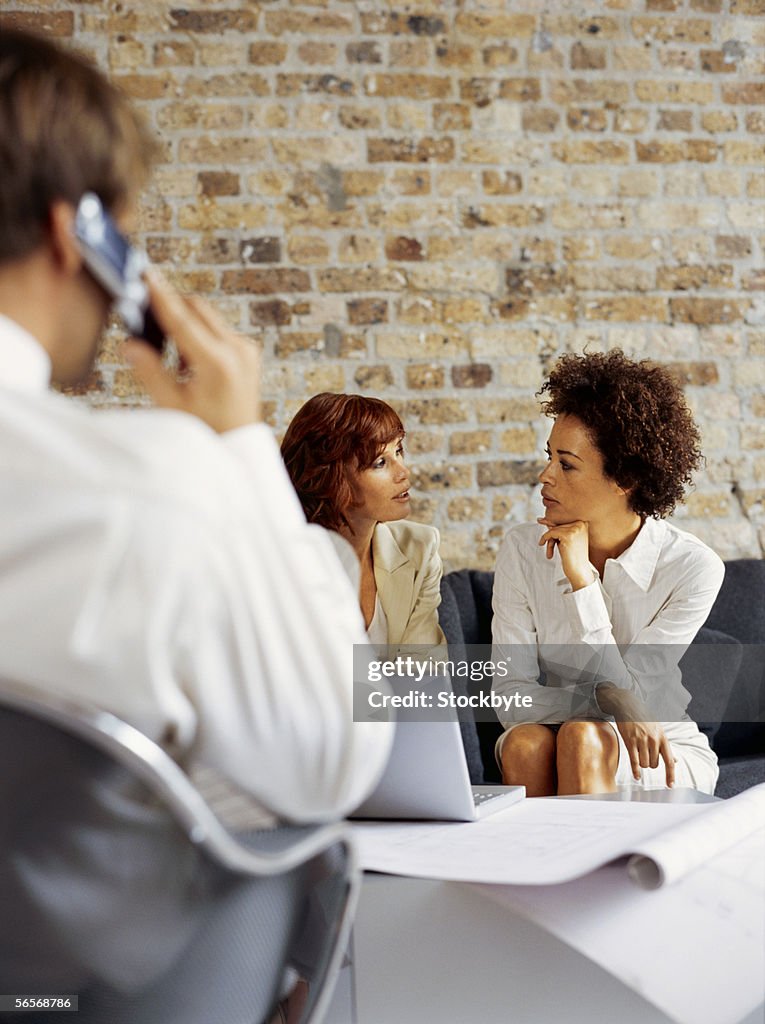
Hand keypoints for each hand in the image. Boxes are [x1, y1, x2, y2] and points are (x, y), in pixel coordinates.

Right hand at [122, 270, 260, 432]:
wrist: (239, 446)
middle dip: (172, 307)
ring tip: (174, 362)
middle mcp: (237, 350)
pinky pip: (219, 330)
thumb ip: (150, 372)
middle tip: (147, 316)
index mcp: (217, 363)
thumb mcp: (173, 405)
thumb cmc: (206, 430)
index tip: (147, 275)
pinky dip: (200, 336)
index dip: (161, 296)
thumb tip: (129, 345)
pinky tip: (190, 366)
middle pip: (198, 308)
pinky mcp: (249, 352)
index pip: (182, 319)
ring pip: (208, 317)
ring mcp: (246, 350)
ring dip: (186, 324)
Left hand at [536, 516, 593, 590]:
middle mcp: (581, 524)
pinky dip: (545, 539)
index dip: (553, 528)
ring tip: (550, 553)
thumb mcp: (564, 539)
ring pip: (553, 529)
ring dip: (549, 541)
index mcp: (583, 523)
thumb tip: (541, 519)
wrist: (579, 571)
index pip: (563, 521)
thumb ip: (556, 529)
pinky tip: (545, 549)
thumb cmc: (572, 557)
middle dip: (552, 536)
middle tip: (550, 548)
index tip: (541, 523)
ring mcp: (575, 529)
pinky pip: (550, 533)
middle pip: (558, 525)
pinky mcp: (568, 535)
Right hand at [597, 684, 675, 786]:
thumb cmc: (644, 719)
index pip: (669, 761)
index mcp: (663, 738)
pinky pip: (634, 761)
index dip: (671, 775)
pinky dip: (635, 771)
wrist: (628, 706)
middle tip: (646, 755)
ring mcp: (641, 741)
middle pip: (654, 765)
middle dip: (651, 764)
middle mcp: (654, 740)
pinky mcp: (630, 741)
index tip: (670, 786)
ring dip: (642, 764)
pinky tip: (637, 776)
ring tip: (639, 754)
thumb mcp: (659, 730)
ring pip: (645, 764)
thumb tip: (675, 761)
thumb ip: (666, 747)